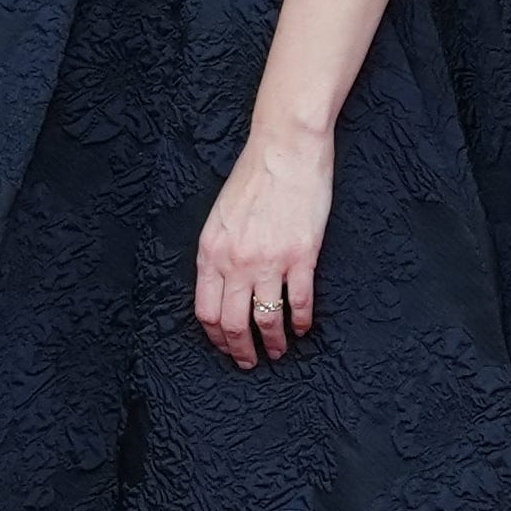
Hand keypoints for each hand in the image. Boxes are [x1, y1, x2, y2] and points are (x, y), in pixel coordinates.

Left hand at [193, 121, 335, 367]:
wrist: (285, 149)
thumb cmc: (254, 177)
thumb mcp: (221, 217)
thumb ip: (218, 252)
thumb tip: (223, 284)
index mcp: (210, 252)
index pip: (205, 311)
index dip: (216, 337)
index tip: (226, 347)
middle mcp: (235, 262)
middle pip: (232, 323)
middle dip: (240, 350)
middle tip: (250, 361)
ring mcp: (269, 261)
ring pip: (265, 319)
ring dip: (273, 342)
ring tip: (280, 350)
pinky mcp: (301, 256)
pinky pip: (299, 301)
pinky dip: (302, 321)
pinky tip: (304, 327)